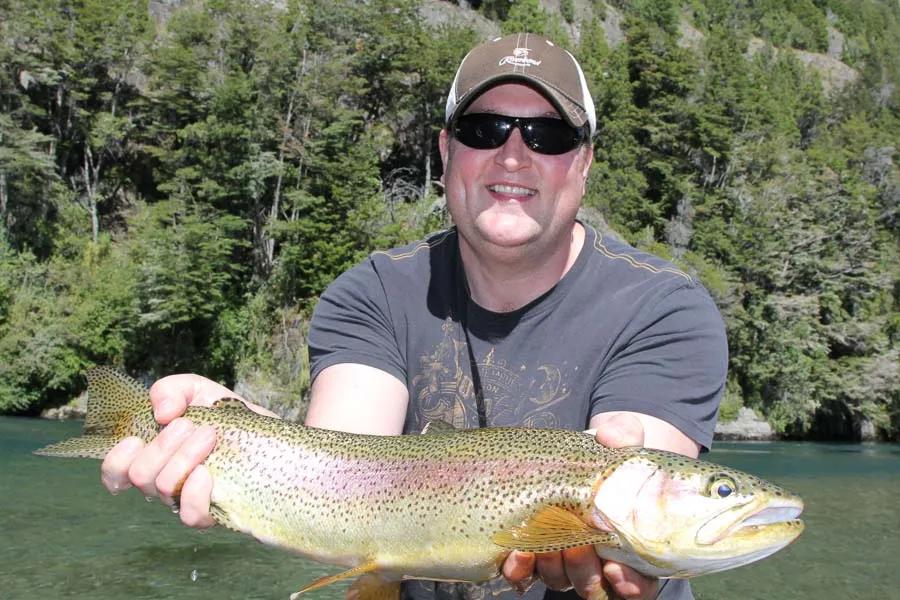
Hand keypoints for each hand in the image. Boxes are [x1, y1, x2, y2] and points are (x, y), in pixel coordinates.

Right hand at [100, 374, 275, 527]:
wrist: (271, 433)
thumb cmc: (227, 414)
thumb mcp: (198, 390)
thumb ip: (171, 390)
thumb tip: (162, 413)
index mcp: (154, 456)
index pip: (115, 474)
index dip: (116, 461)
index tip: (136, 438)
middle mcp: (166, 482)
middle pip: (140, 476)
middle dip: (163, 445)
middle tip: (191, 425)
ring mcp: (188, 499)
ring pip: (163, 489)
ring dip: (183, 457)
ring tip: (209, 436)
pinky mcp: (215, 512)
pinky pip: (190, 515)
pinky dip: (194, 491)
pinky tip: (208, 472)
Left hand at [501, 413, 658, 599]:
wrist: (569, 454)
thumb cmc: (603, 453)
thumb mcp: (619, 438)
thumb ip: (623, 434)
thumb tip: (611, 437)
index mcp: (628, 545)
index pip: (637, 583)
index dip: (631, 584)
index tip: (618, 569)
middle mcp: (595, 560)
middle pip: (592, 584)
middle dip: (585, 570)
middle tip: (578, 547)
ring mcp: (561, 560)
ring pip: (559, 580)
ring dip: (554, 566)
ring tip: (550, 542)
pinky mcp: (529, 553)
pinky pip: (523, 574)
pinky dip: (521, 568)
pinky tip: (518, 553)